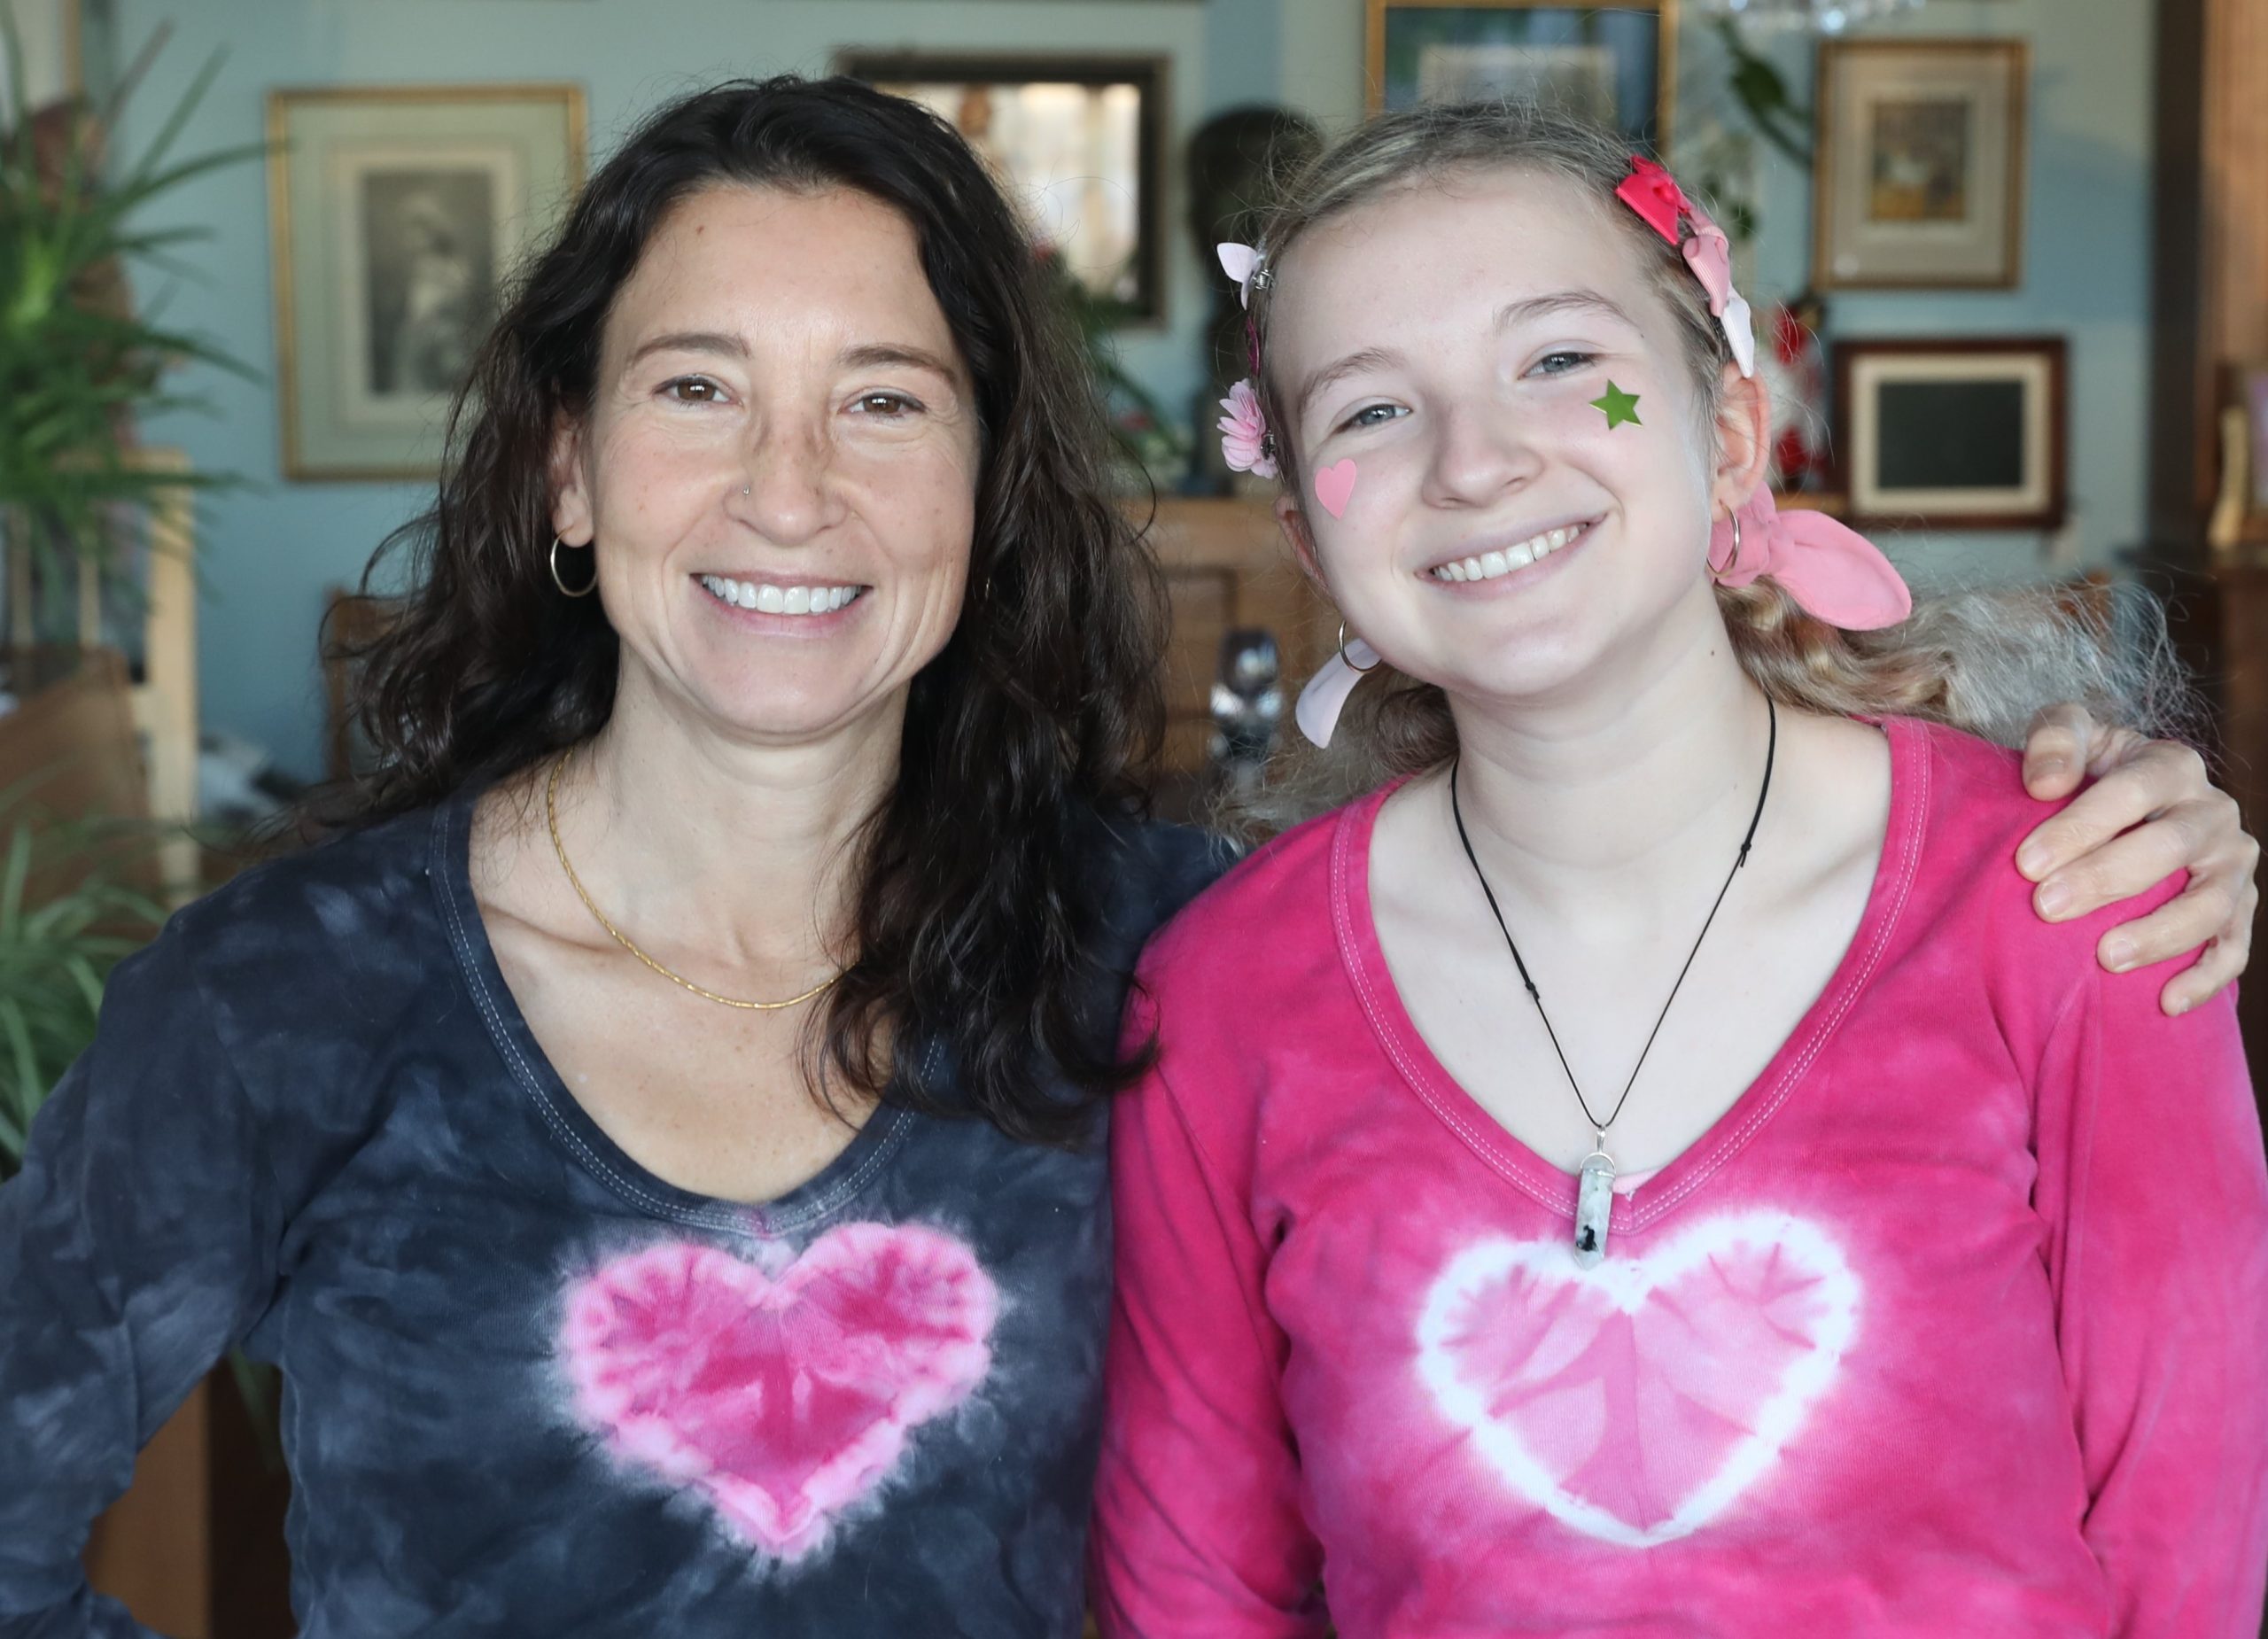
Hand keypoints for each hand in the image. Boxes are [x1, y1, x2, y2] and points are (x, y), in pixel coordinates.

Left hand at [2016, 703, 2257, 1014]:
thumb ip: (2056, 741)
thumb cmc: (2089, 772)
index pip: (2131, 792)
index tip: (2026, 863)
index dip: (2080, 826)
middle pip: (2169, 847)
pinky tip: (2166, 1002)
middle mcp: (2212, 813)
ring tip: (2105, 958)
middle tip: (2047, 907)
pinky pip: (2234, 948)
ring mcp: (2232, 865)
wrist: (2128, 806)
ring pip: (2211, 904)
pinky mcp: (2240, 909)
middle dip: (2106, 879)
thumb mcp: (2072, 737)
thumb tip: (2044, 784)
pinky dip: (2206, 977)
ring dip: (2160, 934)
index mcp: (2172, 766)